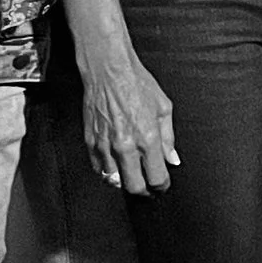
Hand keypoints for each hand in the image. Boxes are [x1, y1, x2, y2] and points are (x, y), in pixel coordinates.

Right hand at [79, 47, 177, 195]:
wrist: (109, 71)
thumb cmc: (137, 84)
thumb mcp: (164, 108)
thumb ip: (168, 138)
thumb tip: (171, 158)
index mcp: (147, 139)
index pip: (156, 177)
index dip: (161, 186)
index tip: (162, 185)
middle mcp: (125, 146)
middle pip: (134, 186)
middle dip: (144, 191)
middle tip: (148, 187)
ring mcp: (105, 146)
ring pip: (113, 180)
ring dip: (124, 181)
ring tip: (131, 174)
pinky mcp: (90, 142)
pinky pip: (98, 168)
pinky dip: (107, 171)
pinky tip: (115, 165)